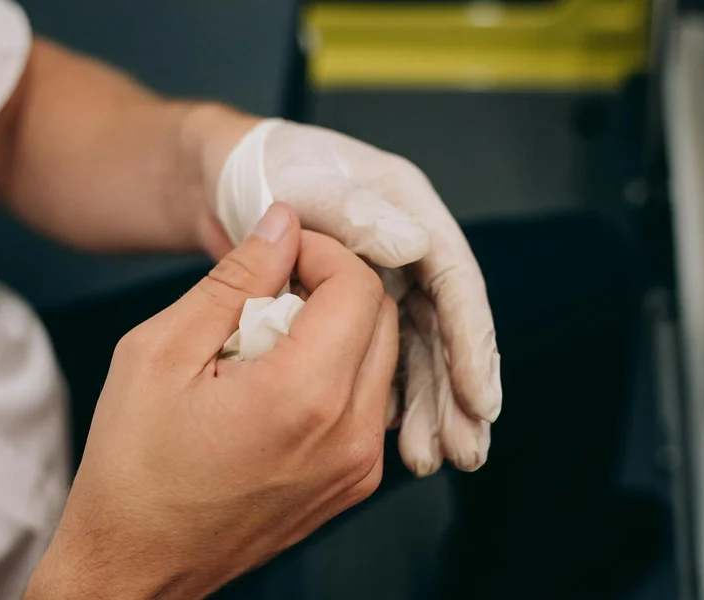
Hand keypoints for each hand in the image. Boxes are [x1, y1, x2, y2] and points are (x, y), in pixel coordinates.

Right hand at [23, 204, 396, 599]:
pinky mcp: (354, 483)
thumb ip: (234, 280)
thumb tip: (283, 225)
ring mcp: (360, 466)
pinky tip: (281, 380)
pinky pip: (371, 401)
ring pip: (383, 358)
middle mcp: (351, 434)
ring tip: (270, 340)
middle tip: (271, 292)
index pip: (359, 287)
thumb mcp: (162, 351)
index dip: (322, 252)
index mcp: (304, 397)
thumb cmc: (134, 466)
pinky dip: (339, 372)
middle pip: (382, 318)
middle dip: (334, 286)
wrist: (137, 565)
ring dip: (339, 329)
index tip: (280, 253)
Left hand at [209, 118, 500, 476]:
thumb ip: (353, 213)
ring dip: (430, 405)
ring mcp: (391, 279)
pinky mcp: (362, 308)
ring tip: (434, 459)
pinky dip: (394, 398)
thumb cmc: (261, 172)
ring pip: (420, 351)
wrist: (224, 181)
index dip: (470, 342)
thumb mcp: (305, 183)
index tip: (479, 398)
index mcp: (409, 209)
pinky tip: (395, 438)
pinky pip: (385, 359)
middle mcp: (411, 247)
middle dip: (456, 391)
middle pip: (445, 327)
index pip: (454, 282)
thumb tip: (415, 247)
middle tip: (465, 450)